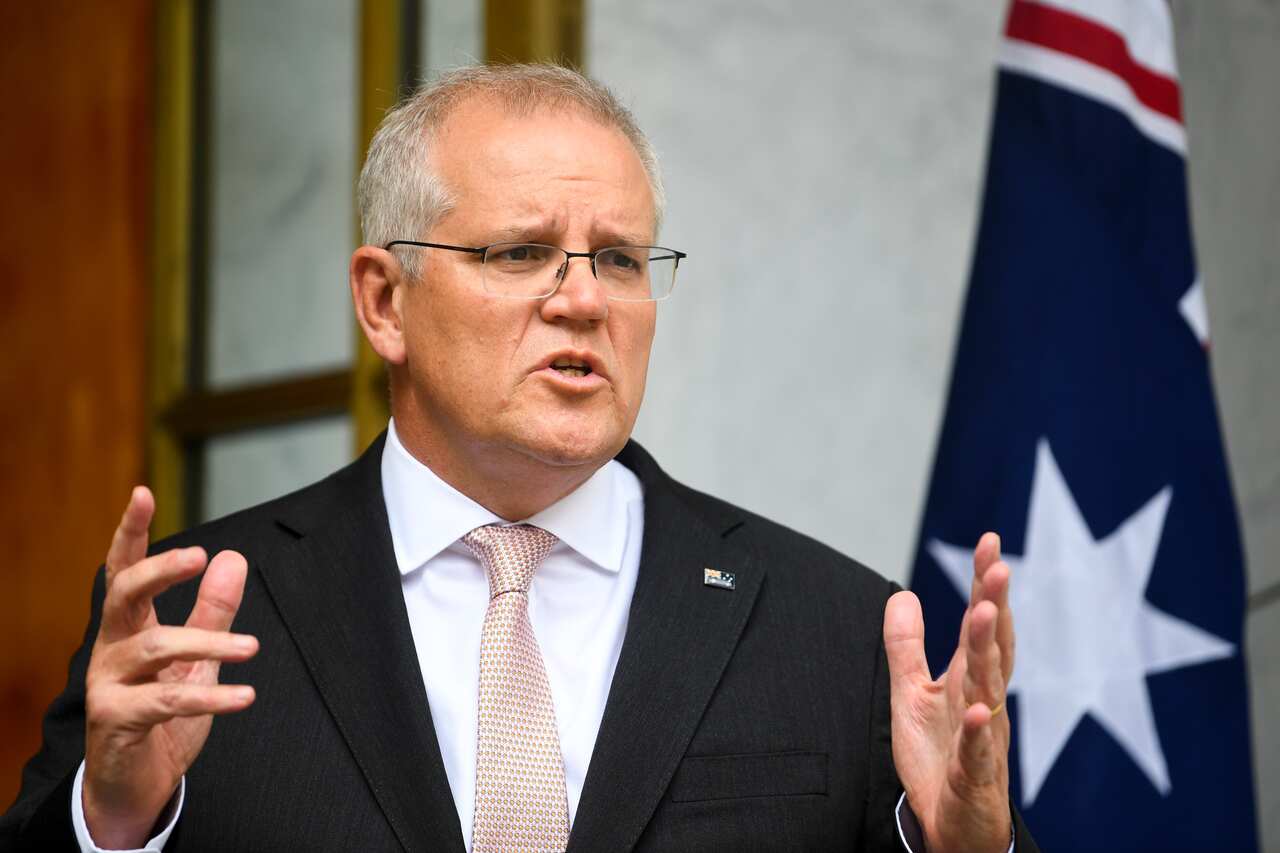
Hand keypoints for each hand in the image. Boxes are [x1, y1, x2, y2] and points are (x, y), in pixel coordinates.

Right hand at [82, 487, 258, 847]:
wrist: (135, 783)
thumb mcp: (196, 657)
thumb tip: (233, 557)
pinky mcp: (116, 720)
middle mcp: (111, 648)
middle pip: (124, 594)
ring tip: (253, 648)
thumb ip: (212, 610)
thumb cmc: (163, 714)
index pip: (124, 570)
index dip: (131, 532)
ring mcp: (108, 684)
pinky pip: (166, 701)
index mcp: (129, 627)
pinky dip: (210, 696)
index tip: (142, 493)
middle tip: (200, 555)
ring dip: (209, 642)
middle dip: (160, 570)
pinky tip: (245, 695)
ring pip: (156, 648)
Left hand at [884, 532, 1013, 852]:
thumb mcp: (912, 694)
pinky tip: (978, 711)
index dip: (985, 585)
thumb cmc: (939, 758)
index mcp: (970, 680)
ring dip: (988, 651)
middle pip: (993, 647)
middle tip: (998, 566)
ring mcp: (985, 738)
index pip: (982, 624)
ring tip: (986, 612)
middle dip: (995, 606)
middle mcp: (984, 701)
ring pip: (990, 689)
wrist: (954, 827)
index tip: (990, 543)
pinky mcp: (976, 775)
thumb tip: (903, 593)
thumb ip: (906, 646)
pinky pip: (978, 751)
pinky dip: (978, 731)